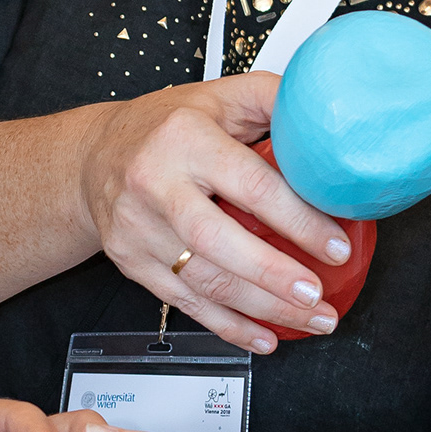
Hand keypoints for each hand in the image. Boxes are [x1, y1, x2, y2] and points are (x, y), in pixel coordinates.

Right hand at [77, 75, 351, 353]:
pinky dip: (228, 325)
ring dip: (262, 308)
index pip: (250, 185)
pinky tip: (264, 336)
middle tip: (317, 296)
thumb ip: (273, 101)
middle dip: (274, 276)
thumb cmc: (165, 126)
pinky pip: (185, 303)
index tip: (335, 246)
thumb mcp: (219, 95)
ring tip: (310, 318)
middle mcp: (156, 184)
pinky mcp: (132, 262)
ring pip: (204, 281)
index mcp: (185, 139)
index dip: (298, 220)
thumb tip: (330, 123)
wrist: (95, 156)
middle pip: (218, 241)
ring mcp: (139, 228)